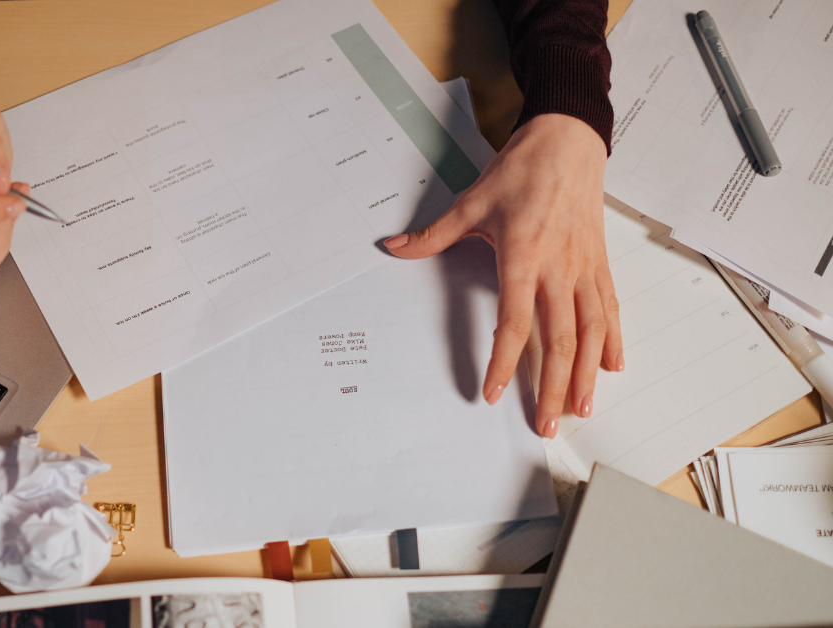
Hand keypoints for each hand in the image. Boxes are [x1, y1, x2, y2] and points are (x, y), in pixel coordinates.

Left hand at [384, 113, 621, 437]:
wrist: (568, 140)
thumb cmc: (523, 169)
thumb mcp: (471, 202)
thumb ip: (433, 234)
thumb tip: (394, 248)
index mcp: (523, 254)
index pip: (514, 320)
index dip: (503, 360)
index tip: (491, 391)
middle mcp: (558, 267)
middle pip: (559, 338)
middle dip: (550, 386)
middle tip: (544, 423)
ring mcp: (584, 267)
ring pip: (591, 331)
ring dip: (586, 374)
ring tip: (580, 408)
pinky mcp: (600, 263)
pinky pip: (610, 309)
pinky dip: (613, 340)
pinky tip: (613, 367)